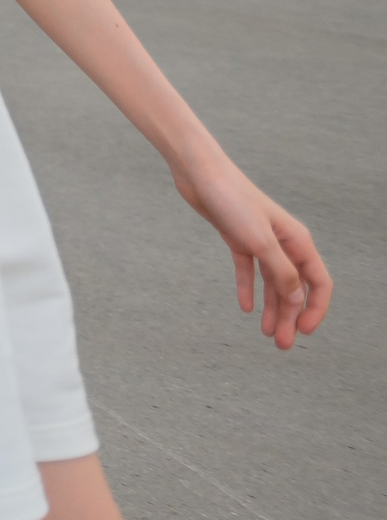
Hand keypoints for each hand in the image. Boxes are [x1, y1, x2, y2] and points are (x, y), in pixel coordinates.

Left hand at [169, 152, 329, 349]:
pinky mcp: (237, 239)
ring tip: (268, 334)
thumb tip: (296, 303)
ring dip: (273, 308)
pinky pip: (247, 270)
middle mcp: (283, 243)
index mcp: (298, 242)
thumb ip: (281, 273)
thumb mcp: (260, 242)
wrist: (199, 174)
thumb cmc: (233, 201)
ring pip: (272, 283)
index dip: (315, 309)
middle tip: (282, 345)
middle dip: (291, 317)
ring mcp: (260, 241)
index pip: (318, 283)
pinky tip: (246, 308)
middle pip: (294, 288)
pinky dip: (248, 289)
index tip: (304, 332)